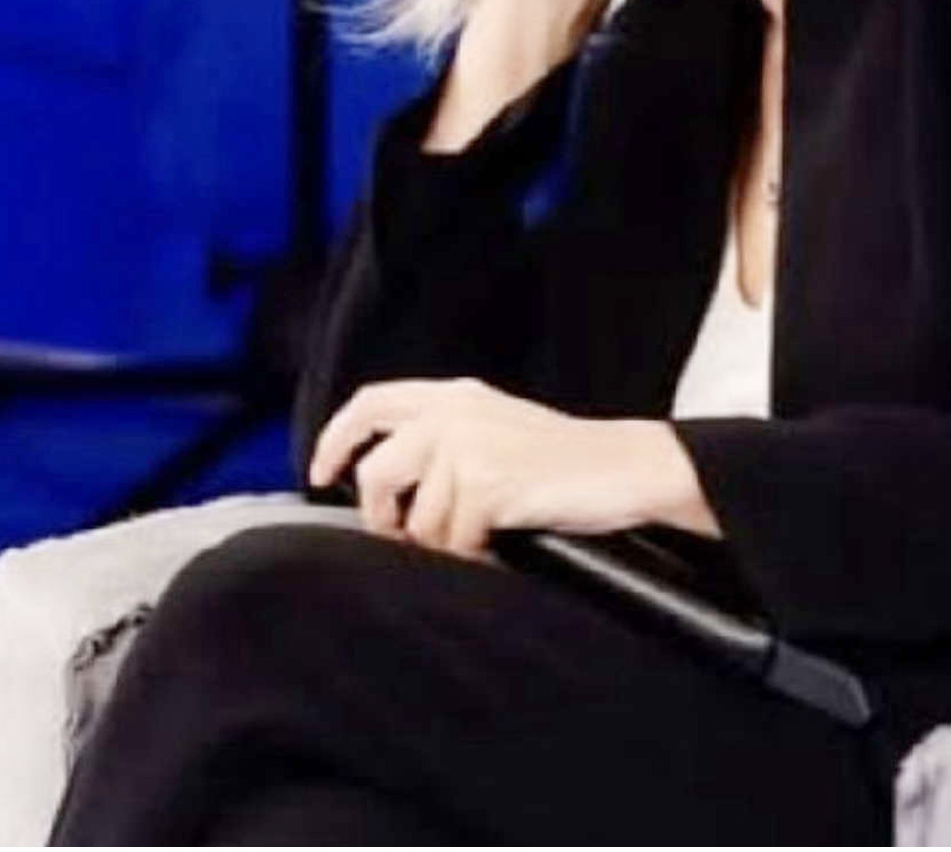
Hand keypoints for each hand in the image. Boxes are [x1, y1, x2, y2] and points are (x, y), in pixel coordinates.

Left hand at [305, 377, 706, 562]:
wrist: (628, 467)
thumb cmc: (569, 460)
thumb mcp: (499, 428)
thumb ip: (445, 438)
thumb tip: (389, 489)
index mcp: (456, 395)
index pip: (371, 403)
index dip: (336, 440)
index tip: (322, 473)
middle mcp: (455, 413)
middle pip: (378, 472)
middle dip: (384, 517)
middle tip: (409, 538)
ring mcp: (469, 448)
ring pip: (417, 519)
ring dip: (444, 543)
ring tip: (482, 536)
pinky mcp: (487, 484)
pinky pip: (454, 540)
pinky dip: (476, 555)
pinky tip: (503, 542)